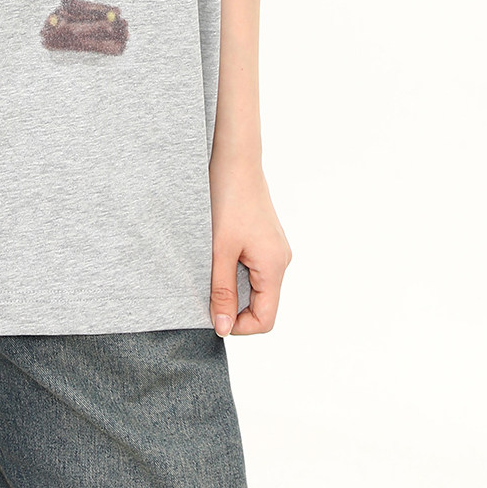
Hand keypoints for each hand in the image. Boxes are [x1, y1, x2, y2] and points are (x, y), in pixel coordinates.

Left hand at [209, 157, 291, 336]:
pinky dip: (235, 271)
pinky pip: (253, 268)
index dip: (239, 326)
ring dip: (232, 286)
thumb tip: (223, 328)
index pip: (265, 319)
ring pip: (256, 286)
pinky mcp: (265, 239)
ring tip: (210, 267)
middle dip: (234, 306)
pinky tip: (217, 254)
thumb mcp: (220, 250)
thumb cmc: (228, 199)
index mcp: (275, 267)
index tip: (213, 315)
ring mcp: (274, 249)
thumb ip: (221, 291)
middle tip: (206, 290)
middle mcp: (280, 260)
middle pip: (262, 305)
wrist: (236, 159)